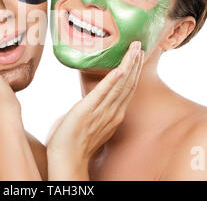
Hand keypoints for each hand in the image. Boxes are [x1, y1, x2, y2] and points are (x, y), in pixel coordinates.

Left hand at [46, 41, 143, 179]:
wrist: (66, 159)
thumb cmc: (75, 143)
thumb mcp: (91, 124)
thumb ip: (95, 111)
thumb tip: (91, 103)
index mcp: (113, 115)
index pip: (127, 89)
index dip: (134, 71)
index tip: (137, 57)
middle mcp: (112, 112)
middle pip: (128, 84)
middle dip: (135, 64)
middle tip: (139, 46)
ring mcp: (102, 112)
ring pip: (120, 85)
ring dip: (129, 65)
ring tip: (134, 49)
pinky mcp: (87, 110)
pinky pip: (102, 93)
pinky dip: (112, 80)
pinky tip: (120, 69)